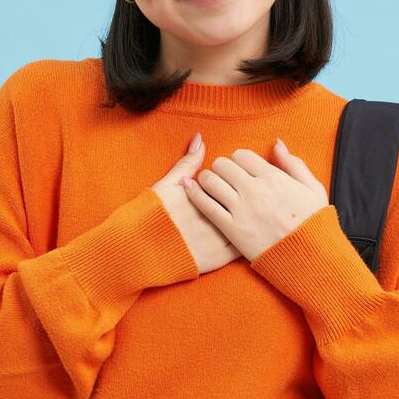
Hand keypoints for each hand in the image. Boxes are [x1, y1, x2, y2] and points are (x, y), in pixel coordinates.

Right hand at [152, 133, 242, 274]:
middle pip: (244, 206)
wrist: (139, 248)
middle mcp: (214, 217)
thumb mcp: (168, 183)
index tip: (244, 183)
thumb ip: (188, 163)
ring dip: (254, 221)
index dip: (242, 184)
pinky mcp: (216, 259)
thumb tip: (200, 139)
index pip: (235, 186)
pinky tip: (251, 236)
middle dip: (253, 201)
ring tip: (258, 215)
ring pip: (247, 227)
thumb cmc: (151, 213)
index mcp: (205, 197)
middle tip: (255, 199)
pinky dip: (249, 242)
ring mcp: (216, 239)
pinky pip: (241, 250)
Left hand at [180, 137, 329, 263]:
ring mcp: (242, 210)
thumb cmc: (313, 223)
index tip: (239, 168)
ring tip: (210, 184)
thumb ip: (293, 163)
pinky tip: (189, 189)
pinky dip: (195, 194)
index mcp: (273, 177)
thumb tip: (277, 143)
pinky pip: (206, 206)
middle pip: (223, 165)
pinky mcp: (232, 229)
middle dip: (221, 167)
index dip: (238, 159)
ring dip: (207, 179)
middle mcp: (255, 190)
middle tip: (223, 176)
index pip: (242, 155)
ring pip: (211, 181)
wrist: (309, 258)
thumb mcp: (312, 187)